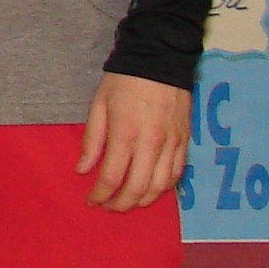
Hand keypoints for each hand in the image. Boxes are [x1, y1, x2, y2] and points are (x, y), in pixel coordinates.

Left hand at [77, 73, 191, 210]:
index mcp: (125, 134)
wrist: (159, 59)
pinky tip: (152, 189)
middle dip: (121, 204)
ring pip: (160, 186)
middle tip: (109, 207)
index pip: (111, 177)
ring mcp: (171, 144)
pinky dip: (164, 188)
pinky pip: (177, 173)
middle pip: (138, 188)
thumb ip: (91, 140)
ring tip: (128, 202)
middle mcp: (151, 144)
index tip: (91, 201)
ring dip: (143, 201)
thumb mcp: (98, 106)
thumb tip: (83, 170)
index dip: (100, 195)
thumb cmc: (123, 81)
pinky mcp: (185, 141)